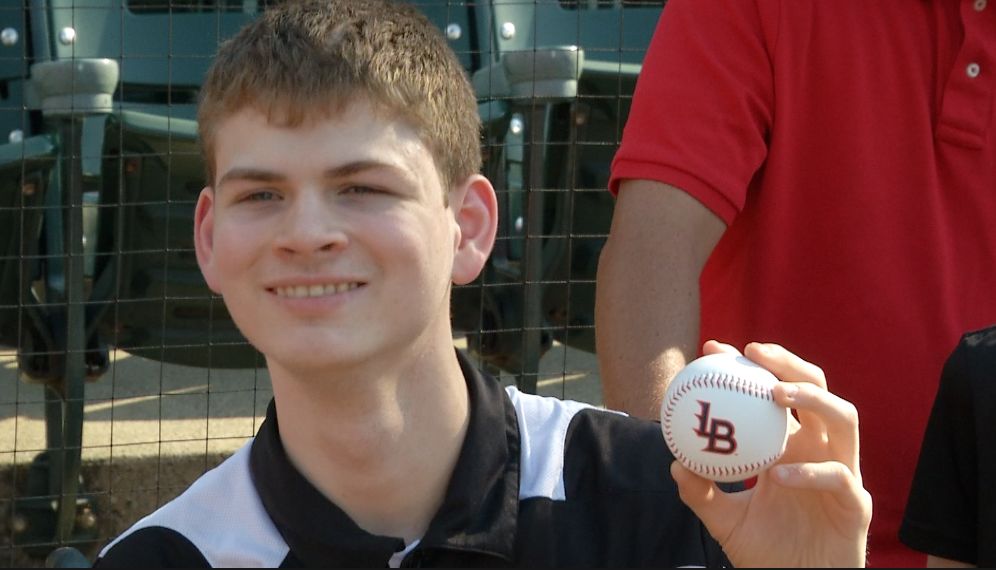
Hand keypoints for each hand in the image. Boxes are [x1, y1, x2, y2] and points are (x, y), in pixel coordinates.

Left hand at [671, 340, 871, 567]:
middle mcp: (818, 449)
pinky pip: (839, 477)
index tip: (713, 349)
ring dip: (813, 398)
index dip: (749, 365)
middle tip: (754, 352)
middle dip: (788, 362)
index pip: (774, 391)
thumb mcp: (723, 518)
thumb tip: (675, 463)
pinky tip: (779, 473)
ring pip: (844, 418)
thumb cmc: (765, 550)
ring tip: (777, 393)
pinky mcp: (856, 503)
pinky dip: (811, 471)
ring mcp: (841, 472)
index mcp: (789, 444)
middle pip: (816, 388)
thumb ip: (700, 491)